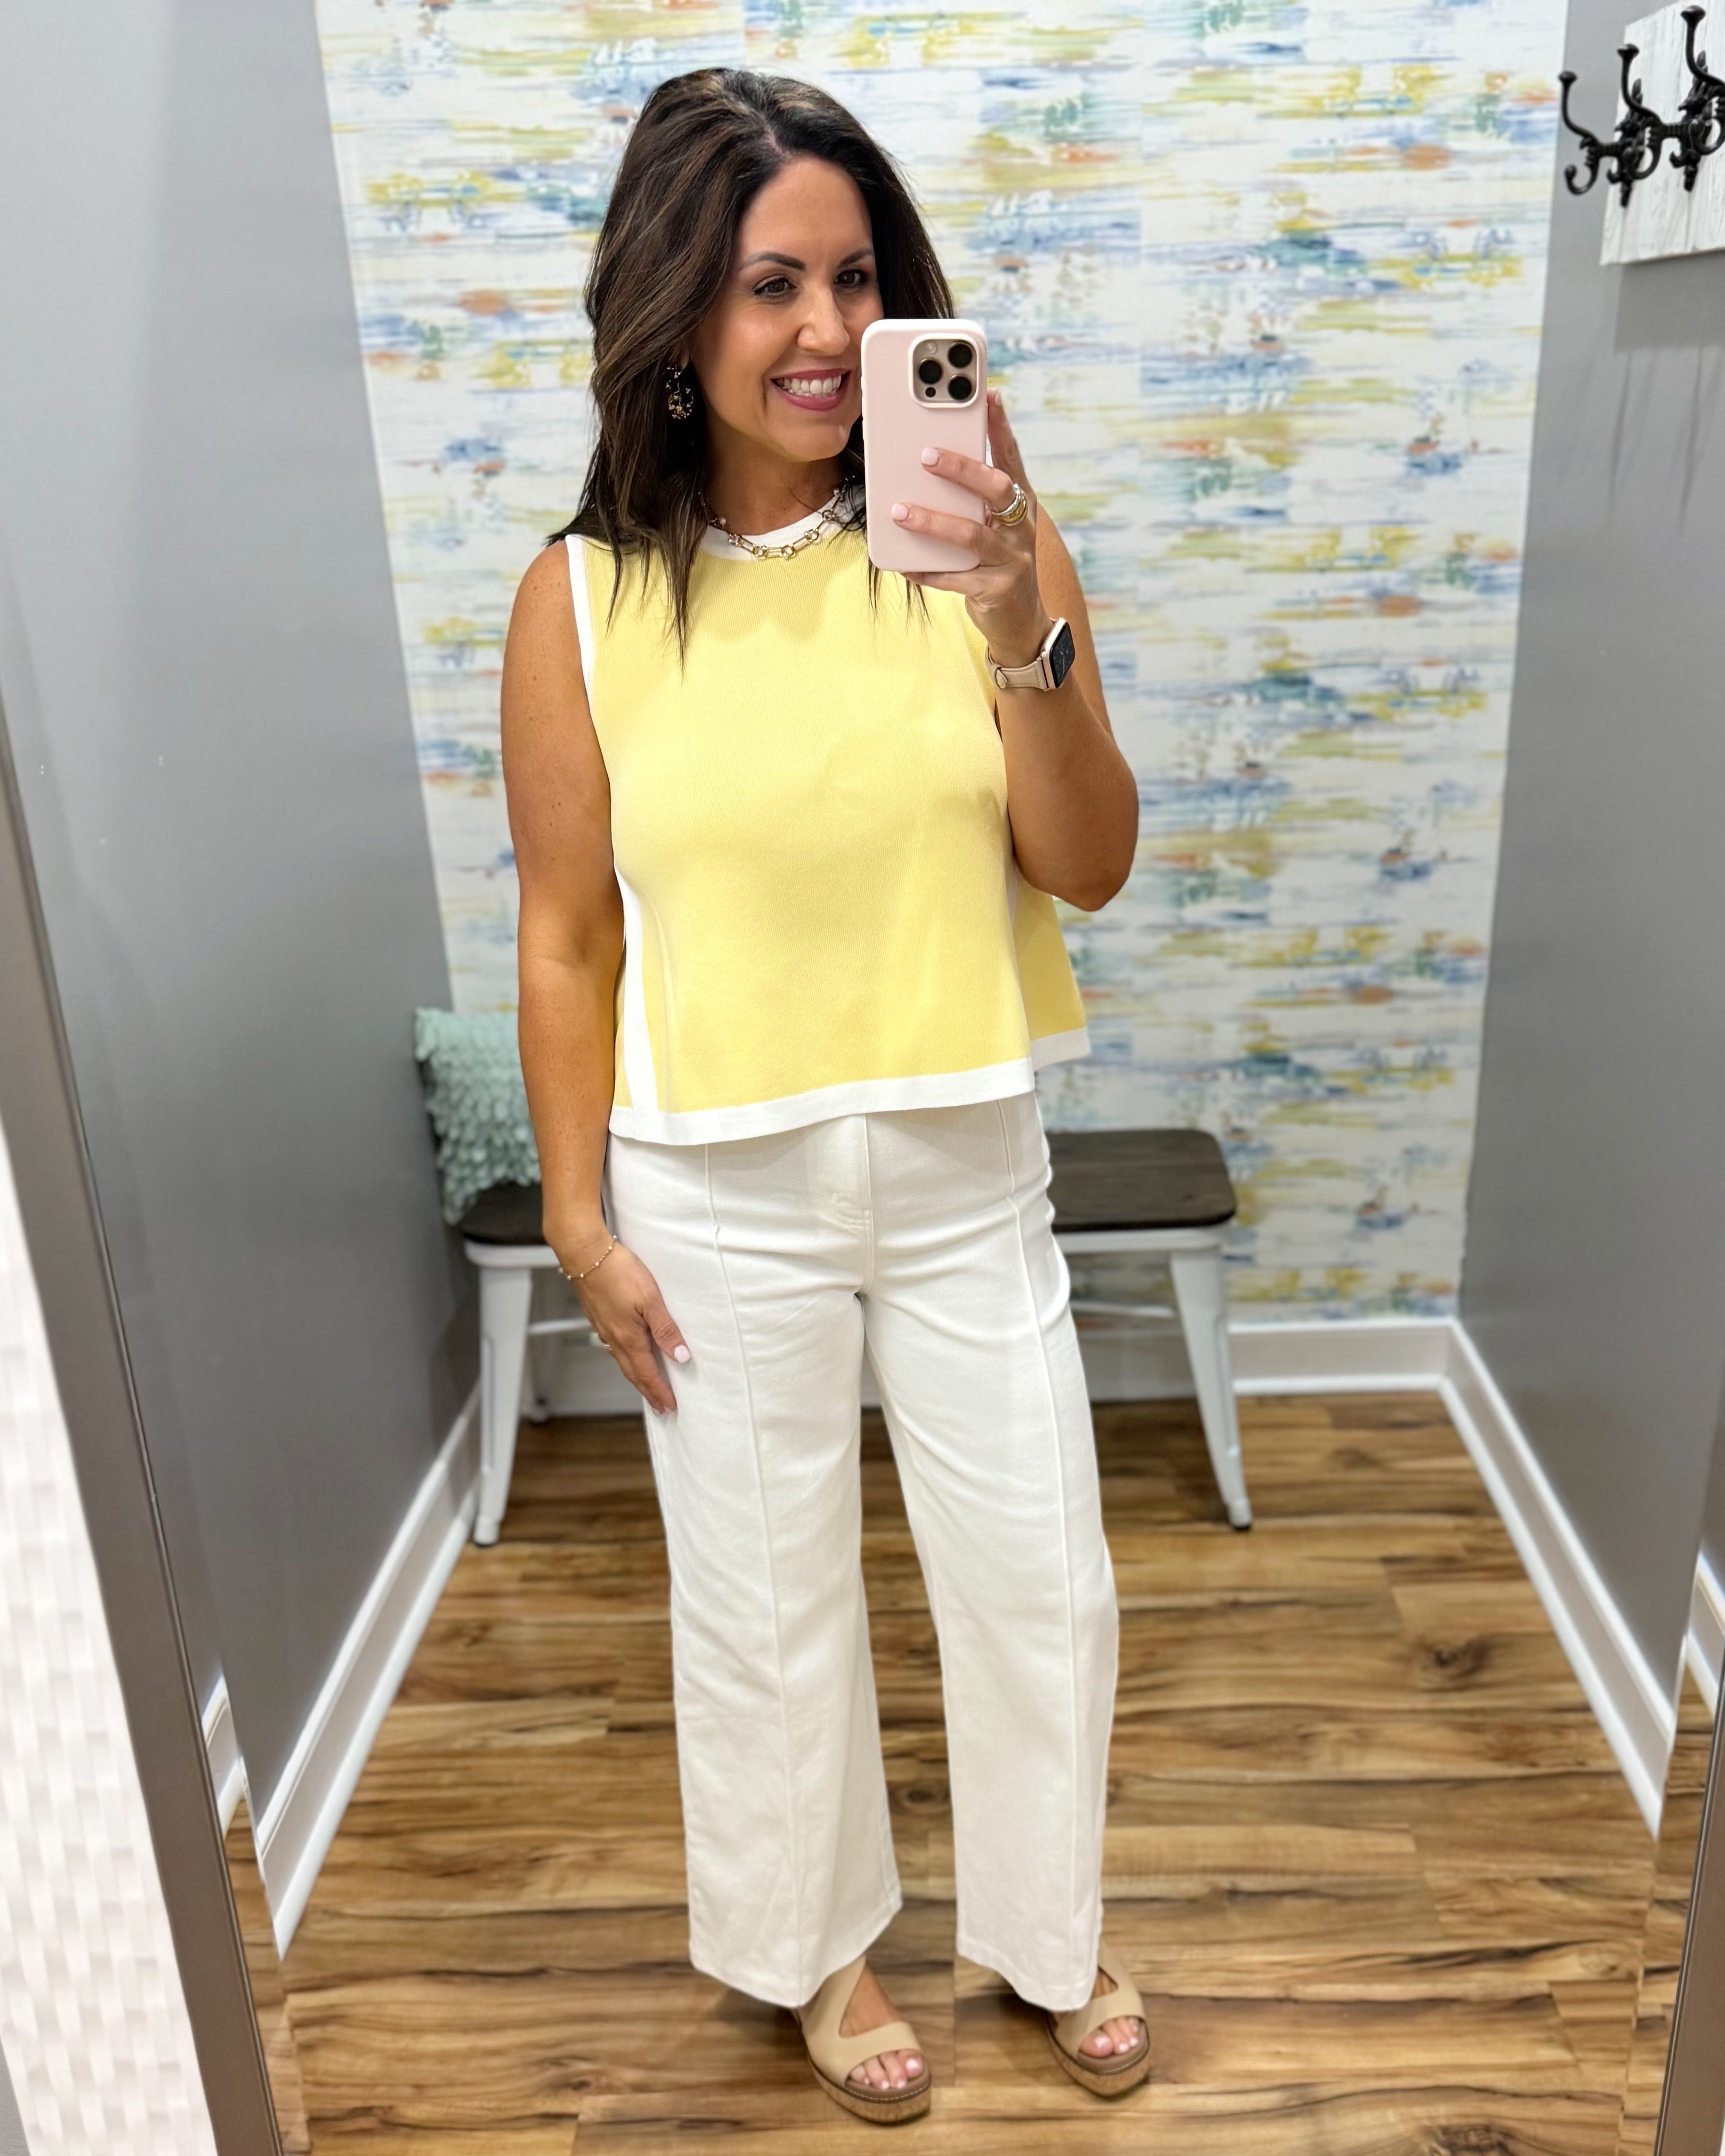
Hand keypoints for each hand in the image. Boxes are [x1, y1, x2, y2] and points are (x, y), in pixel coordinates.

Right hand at [555, 1230, 688, 1415]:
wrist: (585, 1254)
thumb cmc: (618, 1272)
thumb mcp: (651, 1300)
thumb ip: (666, 1329)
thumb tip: (681, 1357)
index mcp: (628, 1338)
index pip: (647, 1373)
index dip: (659, 1392)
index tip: (670, 1407)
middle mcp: (614, 1338)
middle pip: (633, 1373)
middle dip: (647, 1391)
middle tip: (659, 1406)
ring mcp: (604, 1328)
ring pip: (622, 1361)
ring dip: (636, 1376)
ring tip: (646, 1385)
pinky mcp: (599, 1316)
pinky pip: (615, 1347)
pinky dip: (626, 1358)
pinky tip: (629, 1352)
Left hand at [892, 388, 1050, 669]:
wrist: (1020, 621)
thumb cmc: (998, 561)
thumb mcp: (993, 524)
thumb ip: (972, 498)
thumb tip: (926, 462)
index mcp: (1021, 503)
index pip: (1011, 458)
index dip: (1001, 427)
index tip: (988, 394)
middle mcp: (1021, 527)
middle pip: (995, 489)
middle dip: (962, 469)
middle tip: (926, 455)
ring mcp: (1011, 559)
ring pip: (971, 535)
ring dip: (933, 521)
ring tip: (900, 511)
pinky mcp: (996, 590)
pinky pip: (955, 578)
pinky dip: (927, 570)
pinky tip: (904, 564)